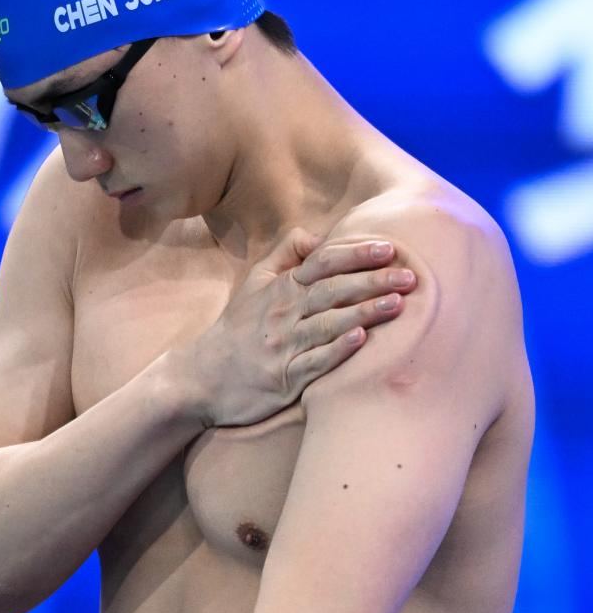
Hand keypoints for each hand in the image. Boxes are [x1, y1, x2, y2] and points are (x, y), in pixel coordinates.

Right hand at [187, 228, 415, 427]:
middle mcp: (284, 313)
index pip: (323, 263)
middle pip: (333, 290)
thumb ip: (285, 254)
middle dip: (372, 281)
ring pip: (329, 324)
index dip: (355, 254)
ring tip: (398, 304)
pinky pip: (314, 362)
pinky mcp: (284, 378)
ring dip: (364, 312)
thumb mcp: (254, 283)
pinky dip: (338, 350)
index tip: (389, 248)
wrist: (202, 377)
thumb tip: (319, 235)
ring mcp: (284, 346)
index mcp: (281, 288)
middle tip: (411, 276)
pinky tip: (361, 340)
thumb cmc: (237, 329)